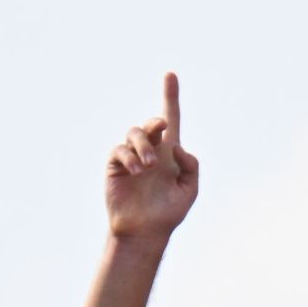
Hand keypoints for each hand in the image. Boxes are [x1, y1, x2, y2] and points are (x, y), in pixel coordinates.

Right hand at [103, 73, 199, 241]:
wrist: (144, 231)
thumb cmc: (168, 213)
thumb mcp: (189, 190)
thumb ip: (191, 166)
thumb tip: (177, 146)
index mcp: (170, 153)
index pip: (171, 120)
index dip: (170, 97)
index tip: (170, 74)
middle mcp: (150, 150)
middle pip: (151, 123)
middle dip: (155, 125)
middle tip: (160, 141)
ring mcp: (131, 156)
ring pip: (135, 132)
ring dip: (143, 145)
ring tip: (148, 166)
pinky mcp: (116, 164)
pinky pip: (120, 149)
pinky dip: (129, 156)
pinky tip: (136, 171)